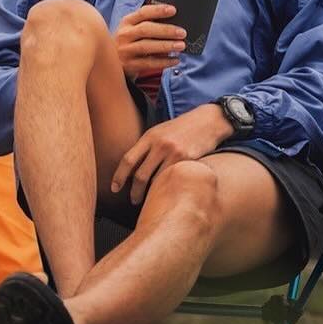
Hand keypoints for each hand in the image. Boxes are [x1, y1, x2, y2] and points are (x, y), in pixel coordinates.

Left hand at [111, 104, 230, 205]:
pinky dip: (167, 189)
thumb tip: (132, 169)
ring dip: (150, 194)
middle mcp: (159, 144)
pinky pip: (173, 180)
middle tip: (133, 200)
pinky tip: (166, 194)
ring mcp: (174, 153)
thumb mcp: (160, 132)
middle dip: (134, 192)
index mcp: (149, 136)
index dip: (119, 176)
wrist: (208, 121)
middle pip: (140, 175)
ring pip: (156, 181)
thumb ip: (147, 148)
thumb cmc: (182, 129)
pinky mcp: (188, 161)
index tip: (114, 188)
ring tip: (149, 201)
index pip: (128, 159)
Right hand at [112, 3, 187, 78]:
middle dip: (166, 30)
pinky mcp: (129, 65)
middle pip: (145, 29)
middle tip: (182, 32)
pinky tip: (175, 60)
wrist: (113, 61)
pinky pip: (148, 63)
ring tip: (181, 45)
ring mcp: (125, 50)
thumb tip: (175, 20)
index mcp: (127, 22)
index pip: (143, 13)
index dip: (158, 10)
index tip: (173, 10)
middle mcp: (124, 34)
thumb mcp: (134, 28)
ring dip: (166, 45)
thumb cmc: (131, 41)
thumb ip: (150, 23)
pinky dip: (164, 62)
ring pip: (146, 46)